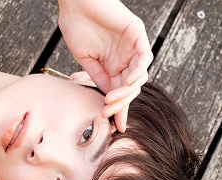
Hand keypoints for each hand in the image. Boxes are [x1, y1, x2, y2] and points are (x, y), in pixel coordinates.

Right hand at [58, 0, 151, 131]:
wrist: (76, 4)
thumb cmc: (76, 27)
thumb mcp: (86, 61)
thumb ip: (99, 79)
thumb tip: (106, 103)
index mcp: (113, 66)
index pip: (120, 91)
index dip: (120, 109)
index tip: (115, 126)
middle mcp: (125, 58)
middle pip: (131, 88)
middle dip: (120, 104)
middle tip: (106, 112)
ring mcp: (132, 47)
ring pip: (139, 77)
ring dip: (127, 92)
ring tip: (111, 99)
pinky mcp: (137, 34)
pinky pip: (145, 57)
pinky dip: (138, 71)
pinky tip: (126, 82)